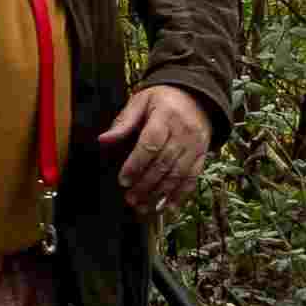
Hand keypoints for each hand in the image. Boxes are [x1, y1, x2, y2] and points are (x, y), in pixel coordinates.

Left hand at [100, 80, 217, 214]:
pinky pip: (192, 178)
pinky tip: (168, 208)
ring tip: (143, 206)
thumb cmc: (164, 100)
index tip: (123, 180)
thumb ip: (123, 122)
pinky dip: (180, 195)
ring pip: (178, 174)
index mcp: (166, 115)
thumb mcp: (141, 102)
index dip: (136, 164)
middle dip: (145, 184)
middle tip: (130, 198)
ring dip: (160, 194)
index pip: (151, 143)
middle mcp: (184, 131)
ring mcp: (196, 145)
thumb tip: (103, 140)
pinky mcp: (202, 155)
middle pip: (164, 162)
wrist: (197, 97)